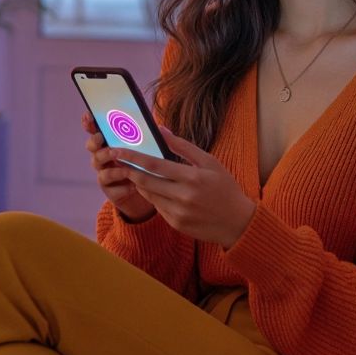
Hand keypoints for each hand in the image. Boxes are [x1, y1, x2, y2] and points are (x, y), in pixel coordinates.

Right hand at [83, 111, 156, 222]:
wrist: (150, 192)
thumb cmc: (147, 165)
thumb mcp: (148, 149)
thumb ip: (148, 138)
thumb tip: (159, 127)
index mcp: (110, 144)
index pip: (96, 131)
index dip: (89, 123)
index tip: (89, 115)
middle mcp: (104, 159)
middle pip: (92, 148)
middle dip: (94, 142)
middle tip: (101, 137)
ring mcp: (106, 175)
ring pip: (101, 169)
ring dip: (110, 164)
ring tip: (120, 161)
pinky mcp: (111, 192)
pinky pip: (112, 189)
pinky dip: (123, 186)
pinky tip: (134, 185)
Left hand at [112, 127, 256, 248]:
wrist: (238, 223)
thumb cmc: (225, 188)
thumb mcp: (210, 162)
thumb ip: (183, 146)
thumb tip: (161, 129)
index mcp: (192, 178)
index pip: (154, 165)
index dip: (133, 157)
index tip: (118, 150)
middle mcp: (183, 197)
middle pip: (145, 181)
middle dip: (129, 170)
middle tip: (118, 160)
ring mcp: (178, 213)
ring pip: (149, 195)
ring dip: (139, 182)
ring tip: (135, 171)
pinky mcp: (176, 224)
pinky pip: (157, 207)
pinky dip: (153, 195)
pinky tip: (155, 188)